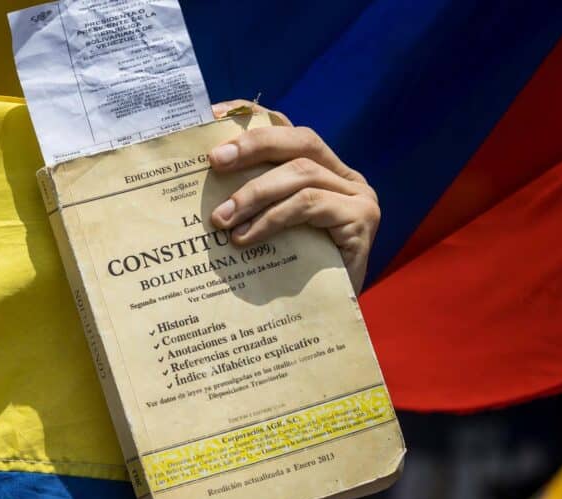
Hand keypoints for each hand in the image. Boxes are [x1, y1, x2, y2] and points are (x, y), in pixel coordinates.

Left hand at [209, 100, 379, 292]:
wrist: (331, 319)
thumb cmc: (294, 275)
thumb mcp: (269, 231)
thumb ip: (252, 203)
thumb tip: (199, 185)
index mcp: (322, 169)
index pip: (286, 129)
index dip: (251, 120)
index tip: (212, 117)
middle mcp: (345, 176)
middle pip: (297, 140)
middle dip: (252, 145)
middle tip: (214, 162)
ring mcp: (358, 196)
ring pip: (301, 174)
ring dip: (254, 193)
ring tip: (221, 219)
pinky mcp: (362, 220)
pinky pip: (309, 206)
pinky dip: (272, 220)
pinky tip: (245, 239)